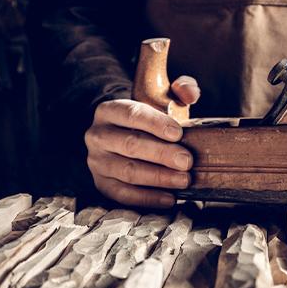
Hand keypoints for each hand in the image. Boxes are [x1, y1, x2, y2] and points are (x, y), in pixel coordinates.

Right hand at [85, 76, 199, 207]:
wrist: (128, 136)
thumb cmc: (152, 119)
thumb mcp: (165, 98)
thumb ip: (181, 89)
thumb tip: (190, 93)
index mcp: (109, 110)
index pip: (131, 114)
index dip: (155, 124)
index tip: (178, 134)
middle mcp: (97, 135)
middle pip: (130, 144)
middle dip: (161, 154)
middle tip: (186, 161)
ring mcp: (97, 161)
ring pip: (126, 171)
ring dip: (158, 178)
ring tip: (183, 179)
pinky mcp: (102, 183)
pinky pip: (122, 194)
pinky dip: (146, 198)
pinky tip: (169, 198)